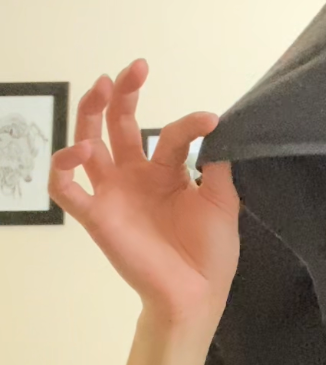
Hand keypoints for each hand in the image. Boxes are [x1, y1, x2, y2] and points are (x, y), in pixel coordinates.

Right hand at [48, 60, 240, 328]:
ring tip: (100, 89)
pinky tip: (81, 151)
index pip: (171, 133)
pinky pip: (65, 189)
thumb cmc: (211, 253)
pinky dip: (63, 167)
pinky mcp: (97, 216)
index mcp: (166, 171)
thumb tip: (223, 126)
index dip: (189, 123)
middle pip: (117, 124)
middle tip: (133, 70)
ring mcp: (114, 194)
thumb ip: (219, 164)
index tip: (210, 121)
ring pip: (88, 144)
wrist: (197, 295)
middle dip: (122, 94)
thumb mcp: (223, 201)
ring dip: (89, 114)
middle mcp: (135, 176)